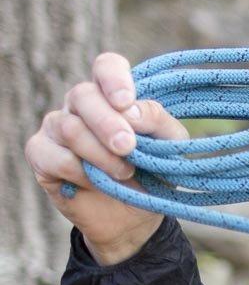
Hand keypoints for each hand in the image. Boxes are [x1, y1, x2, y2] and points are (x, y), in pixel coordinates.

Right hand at [25, 52, 188, 264]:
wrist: (134, 218)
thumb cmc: (153, 174)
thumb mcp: (171, 148)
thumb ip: (158, 123)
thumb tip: (131, 109)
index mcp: (114, 96)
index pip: (106, 66)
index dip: (113, 78)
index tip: (125, 102)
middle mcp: (82, 105)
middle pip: (83, 95)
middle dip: (108, 123)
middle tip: (128, 148)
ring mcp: (57, 127)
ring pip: (70, 127)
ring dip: (101, 154)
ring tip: (124, 173)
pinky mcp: (41, 154)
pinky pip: (54, 156)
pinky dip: (80, 172)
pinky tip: (95, 183)